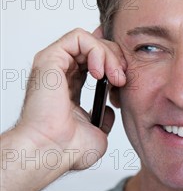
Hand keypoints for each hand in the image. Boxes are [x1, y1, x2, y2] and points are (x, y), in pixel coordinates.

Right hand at [15, 26, 126, 170]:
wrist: (53, 152)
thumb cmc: (67, 148)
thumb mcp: (97, 130)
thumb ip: (104, 116)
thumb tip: (109, 109)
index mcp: (67, 87)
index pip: (93, 60)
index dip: (113, 63)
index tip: (124, 81)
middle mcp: (59, 73)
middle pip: (94, 47)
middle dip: (115, 58)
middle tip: (123, 79)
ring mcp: (53, 65)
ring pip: (88, 39)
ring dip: (109, 54)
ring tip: (116, 77)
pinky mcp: (49, 59)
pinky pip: (78, 37)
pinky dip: (96, 49)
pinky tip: (101, 72)